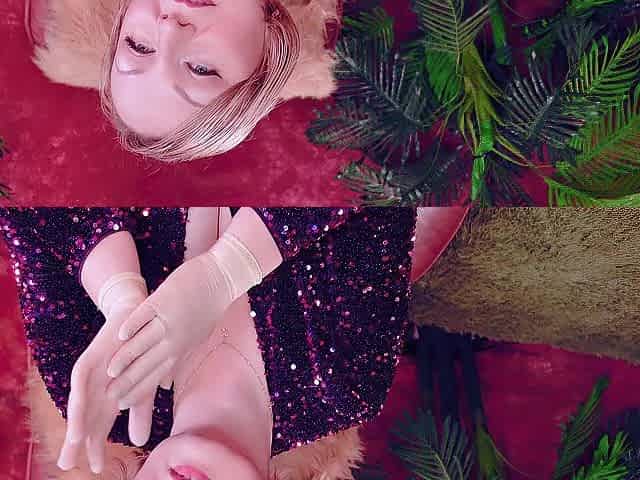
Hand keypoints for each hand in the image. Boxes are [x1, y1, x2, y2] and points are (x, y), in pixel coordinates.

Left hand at [58, 303, 155, 473]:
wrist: (139, 319)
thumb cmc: (141, 353)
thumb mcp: (143, 386)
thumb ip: (140, 413)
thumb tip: (140, 441)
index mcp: (108, 397)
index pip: (100, 426)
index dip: (97, 446)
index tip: (98, 468)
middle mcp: (95, 389)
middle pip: (83, 419)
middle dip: (76, 442)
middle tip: (68, 464)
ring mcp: (90, 375)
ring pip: (78, 404)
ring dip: (76, 422)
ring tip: (74, 443)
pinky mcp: (89, 359)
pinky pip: (79, 380)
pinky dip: (80, 396)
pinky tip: (79, 411)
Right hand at [105, 232, 263, 407]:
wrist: (221, 278)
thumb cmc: (207, 308)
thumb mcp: (196, 338)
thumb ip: (177, 359)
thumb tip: (165, 384)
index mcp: (182, 348)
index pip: (156, 375)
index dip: (138, 390)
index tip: (121, 405)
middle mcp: (176, 338)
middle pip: (148, 364)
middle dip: (128, 382)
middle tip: (109, 397)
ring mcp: (169, 319)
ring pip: (145, 342)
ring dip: (127, 357)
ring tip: (110, 372)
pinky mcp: (163, 299)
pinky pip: (145, 315)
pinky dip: (133, 324)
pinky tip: (120, 335)